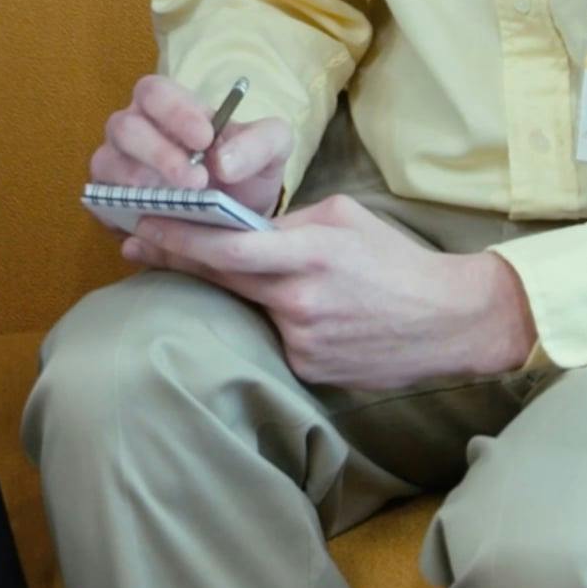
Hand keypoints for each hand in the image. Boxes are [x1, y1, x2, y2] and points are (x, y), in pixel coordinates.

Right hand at [91, 72, 291, 220]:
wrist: (239, 215)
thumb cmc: (247, 170)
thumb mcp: (272, 149)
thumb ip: (260, 141)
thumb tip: (222, 160)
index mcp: (168, 106)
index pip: (154, 92)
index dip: (174, 112)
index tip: (205, 139)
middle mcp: (134, 130)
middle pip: (123, 127)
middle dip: (159, 154)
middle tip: (197, 182)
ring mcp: (116, 165)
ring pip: (107, 163)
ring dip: (141, 184)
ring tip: (179, 204)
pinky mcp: (109, 202)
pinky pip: (102, 204)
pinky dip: (125, 213)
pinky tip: (156, 227)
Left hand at [120, 194, 537, 390]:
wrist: (449, 321)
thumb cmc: (396, 261)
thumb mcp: (345, 218)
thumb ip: (289, 221)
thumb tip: (244, 224)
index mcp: (308, 253)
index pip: (226, 244)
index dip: (178, 235)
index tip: (142, 223)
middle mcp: (299, 300)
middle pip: (220, 277)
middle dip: (175, 258)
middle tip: (137, 245)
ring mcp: (302, 340)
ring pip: (247, 310)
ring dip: (236, 293)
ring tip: (244, 275)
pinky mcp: (309, 369)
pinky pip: (275, 339)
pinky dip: (275, 323)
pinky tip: (305, 316)